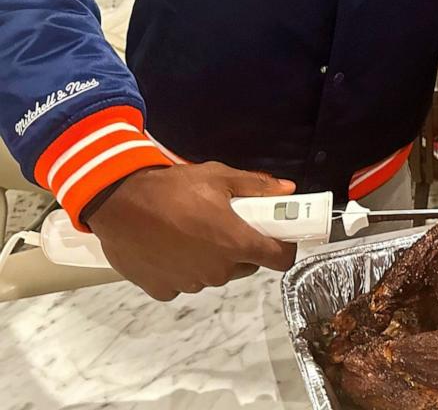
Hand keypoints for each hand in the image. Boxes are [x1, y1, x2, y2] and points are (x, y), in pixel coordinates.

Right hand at [85, 162, 298, 300]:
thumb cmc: (172, 188)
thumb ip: (257, 186)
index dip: (284, 247)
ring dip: (213, 258)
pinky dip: (183, 268)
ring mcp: (189, 283)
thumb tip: (288, 190)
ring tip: (194, 230)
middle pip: (246, 266)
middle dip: (243, 247)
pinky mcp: (163, 290)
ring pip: (215, 274)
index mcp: (235, 242)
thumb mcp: (219, 177)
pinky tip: (172, 246)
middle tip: (228, 223)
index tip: (280, 236)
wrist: (119, 202)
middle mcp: (216, 270)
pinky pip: (185, 282)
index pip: (280, 259)